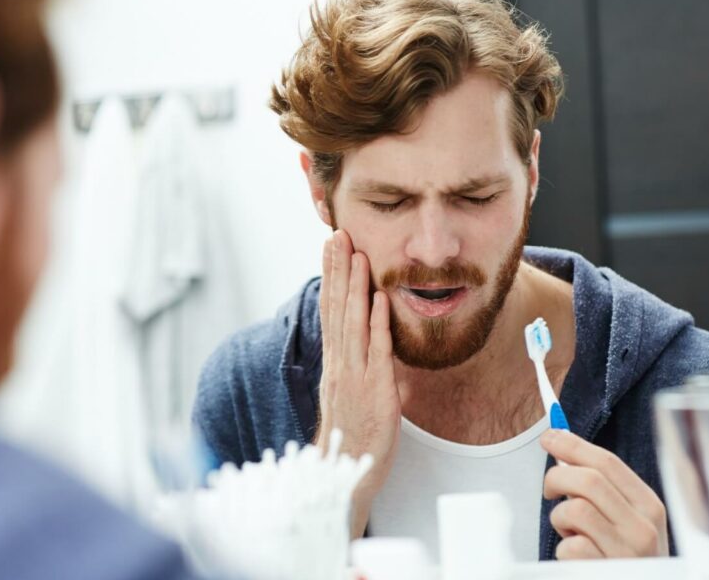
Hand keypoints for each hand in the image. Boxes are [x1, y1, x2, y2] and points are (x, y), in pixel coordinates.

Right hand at [315, 230, 400, 537]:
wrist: (345, 473)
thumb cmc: (352, 436)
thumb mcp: (350, 393)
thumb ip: (356, 364)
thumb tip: (366, 341)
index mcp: (334, 362)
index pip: (330, 310)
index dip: (330, 277)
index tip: (331, 248)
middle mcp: (340, 363)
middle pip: (336, 308)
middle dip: (337, 269)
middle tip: (337, 235)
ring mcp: (355, 375)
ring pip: (352, 322)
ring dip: (355, 286)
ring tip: (356, 254)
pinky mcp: (375, 390)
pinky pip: (376, 351)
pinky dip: (377, 323)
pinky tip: (378, 298)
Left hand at [542, 430, 668, 559]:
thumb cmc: (623, 556)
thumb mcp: (624, 521)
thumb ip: (601, 489)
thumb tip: (562, 445)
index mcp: (650, 507)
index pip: (608, 462)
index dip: (573, 445)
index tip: (549, 437)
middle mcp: (644, 528)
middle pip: (588, 479)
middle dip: (557, 477)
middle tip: (549, 489)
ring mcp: (628, 553)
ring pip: (575, 509)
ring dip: (560, 518)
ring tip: (569, 531)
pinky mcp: (607, 572)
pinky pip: (571, 546)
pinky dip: (564, 549)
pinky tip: (575, 557)